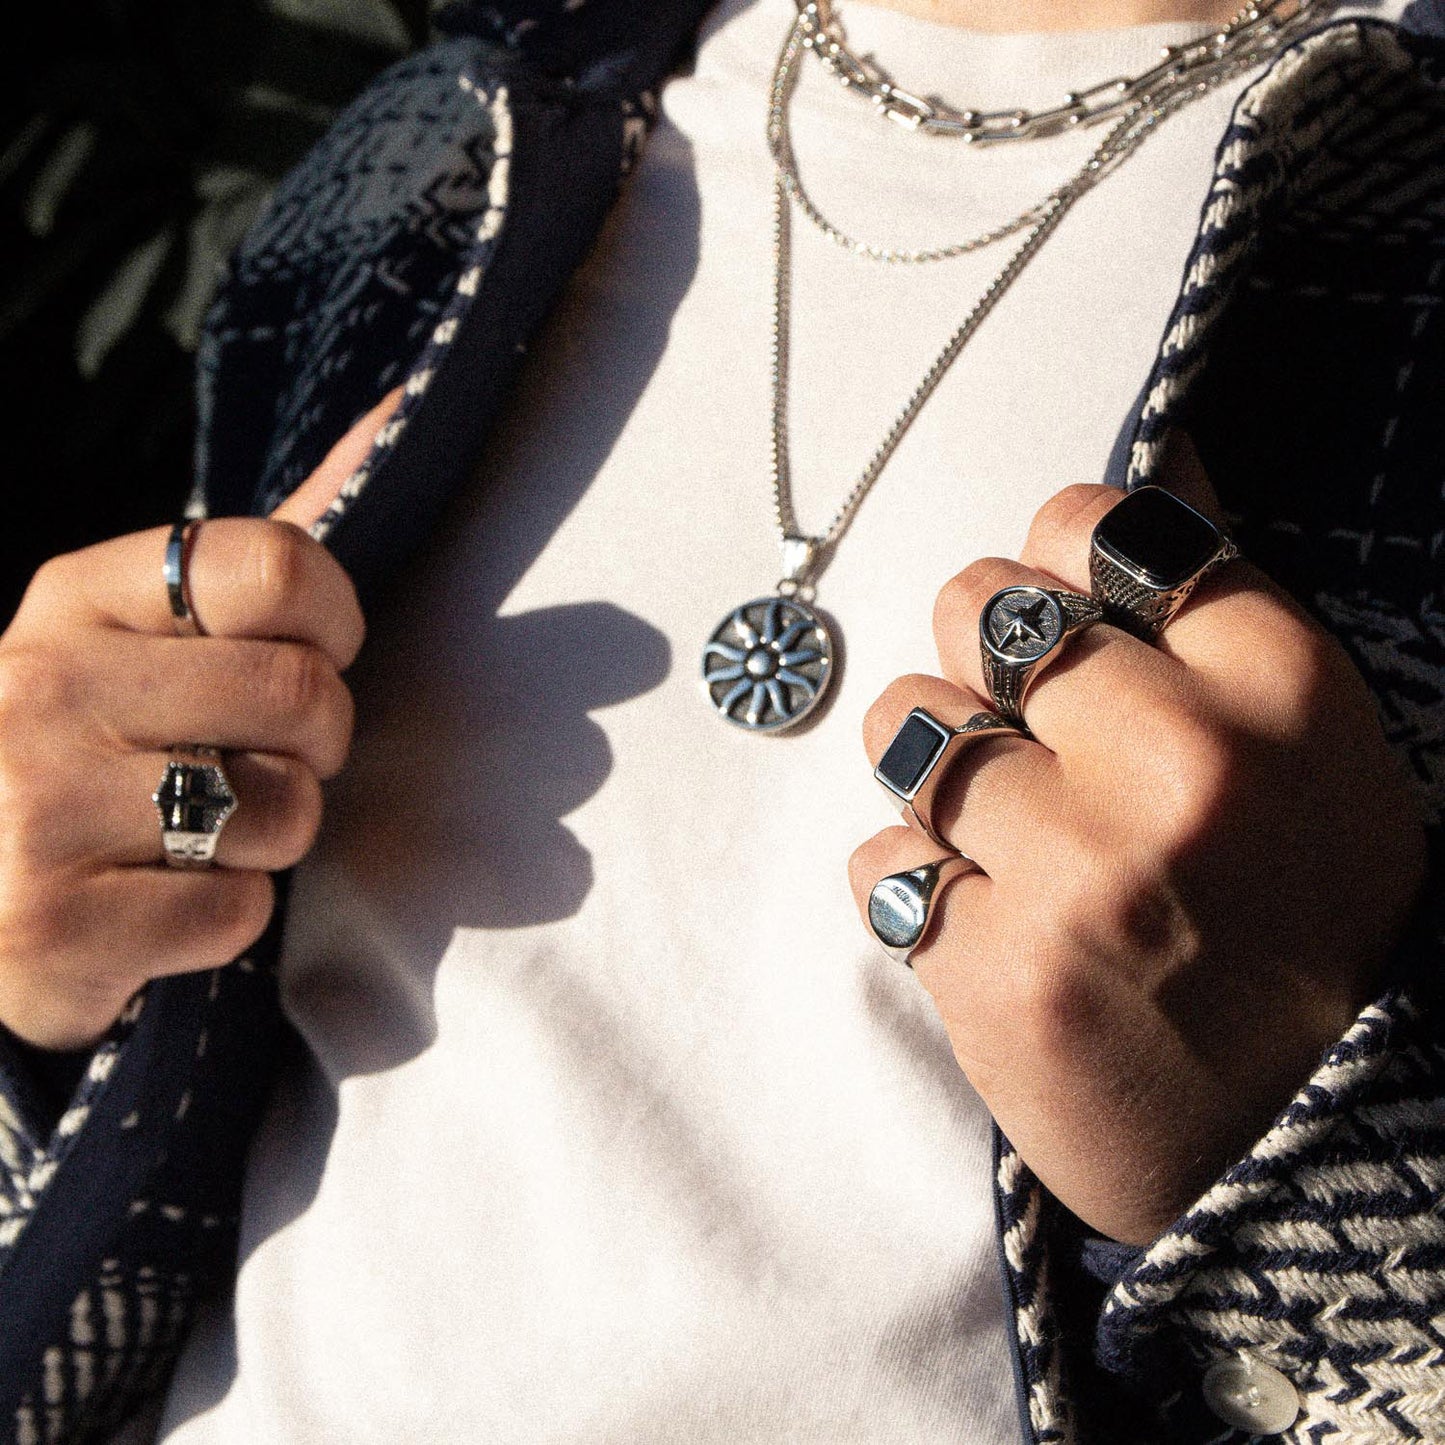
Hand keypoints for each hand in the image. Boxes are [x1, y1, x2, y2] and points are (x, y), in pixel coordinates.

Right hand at [0, 390, 398, 1050]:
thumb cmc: (93, 746)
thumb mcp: (147, 631)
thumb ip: (270, 545)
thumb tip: (407, 404)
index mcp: (76, 597)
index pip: (279, 566)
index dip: (333, 626)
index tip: (309, 658)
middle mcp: (42, 687)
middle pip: (303, 696)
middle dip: (316, 745)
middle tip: (262, 760)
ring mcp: (36, 810)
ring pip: (284, 811)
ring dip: (273, 835)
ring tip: (200, 832)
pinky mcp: (54, 929)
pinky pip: (239, 912)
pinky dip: (225, 917)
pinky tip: (157, 902)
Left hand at [848, 450, 1427, 1243]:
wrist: (1312, 1145)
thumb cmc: (1309, 925)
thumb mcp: (1316, 753)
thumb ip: (1218, 611)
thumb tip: (1157, 454)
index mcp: (1280, 691)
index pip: (1099, 527)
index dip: (1054, 558)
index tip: (1057, 609)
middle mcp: (1181, 768)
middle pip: (979, 609)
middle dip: (980, 654)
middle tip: (1019, 720)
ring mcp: (1080, 876)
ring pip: (907, 725)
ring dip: (932, 764)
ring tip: (995, 823)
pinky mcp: (996, 974)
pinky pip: (879, 855)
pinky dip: (912, 875)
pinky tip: (979, 912)